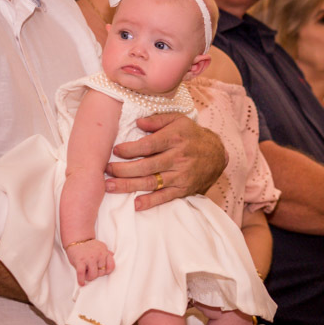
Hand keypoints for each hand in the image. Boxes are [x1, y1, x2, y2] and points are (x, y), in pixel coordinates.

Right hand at [65, 239, 114, 285]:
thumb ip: (106, 252)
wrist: (76, 239)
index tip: (102, 271)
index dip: (107, 271)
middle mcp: (99, 255)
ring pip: (93, 275)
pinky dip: (81, 280)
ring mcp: (89, 258)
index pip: (111, 266)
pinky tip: (81, 283)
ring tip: (86, 275)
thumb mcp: (100, 246)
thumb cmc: (88, 245)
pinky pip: (82, 274)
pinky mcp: (80, 261)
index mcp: (104, 252)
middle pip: (101, 272)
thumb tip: (112, 255)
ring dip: (89, 277)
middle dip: (96, 274)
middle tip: (91, 272)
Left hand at [106, 113, 226, 209]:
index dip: (129, 150)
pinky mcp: (184, 189)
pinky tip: (136, 204)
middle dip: (122, 170)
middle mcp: (178, 157)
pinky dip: (151, 202)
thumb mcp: (178, 120)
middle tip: (106, 170)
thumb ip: (157, 120)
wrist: (217, 154)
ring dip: (128, 186)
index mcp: (175, 138)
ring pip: (151, 183)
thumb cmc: (192, 135)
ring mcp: (181, 175)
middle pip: (145, 166)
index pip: (147, 145)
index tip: (115, 151)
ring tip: (110, 187)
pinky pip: (165, 197)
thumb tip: (137, 123)